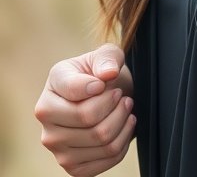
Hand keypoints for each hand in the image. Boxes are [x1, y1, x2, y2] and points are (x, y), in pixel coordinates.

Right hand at [34, 43, 135, 176]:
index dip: (101, 87)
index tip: (110, 80)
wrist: (103, 97)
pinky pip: (106, 158)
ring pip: (101, 139)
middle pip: (88, 118)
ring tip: (125, 109)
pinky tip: (122, 127)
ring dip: (122, 122)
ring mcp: (56, 144)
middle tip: (123, 97)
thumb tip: (108, 73)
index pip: (75, 90)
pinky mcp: (71, 166)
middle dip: (116, 105)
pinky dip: (123, 142)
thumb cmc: (101, 74)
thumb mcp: (107, 55)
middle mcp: (46, 115)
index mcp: (53, 84)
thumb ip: (108, 58)